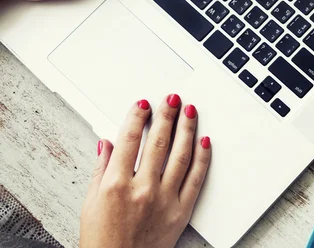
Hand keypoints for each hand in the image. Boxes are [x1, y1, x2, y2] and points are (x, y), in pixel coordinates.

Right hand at [81, 95, 210, 247]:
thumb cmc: (102, 241)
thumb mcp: (90, 204)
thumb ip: (100, 170)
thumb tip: (107, 143)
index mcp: (116, 185)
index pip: (129, 140)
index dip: (137, 117)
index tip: (143, 104)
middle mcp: (142, 190)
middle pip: (158, 142)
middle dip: (166, 115)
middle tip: (172, 98)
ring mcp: (165, 200)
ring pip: (180, 155)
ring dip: (186, 129)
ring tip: (189, 111)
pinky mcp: (181, 211)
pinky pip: (196, 178)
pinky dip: (202, 157)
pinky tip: (205, 140)